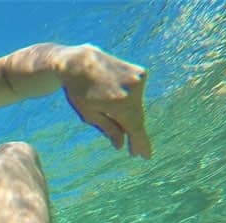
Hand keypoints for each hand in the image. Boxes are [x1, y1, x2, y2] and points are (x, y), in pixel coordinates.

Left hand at [59, 44, 152, 158]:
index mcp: (121, 104)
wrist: (78, 62)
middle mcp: (134, 90)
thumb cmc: (79, 91)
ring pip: (137, 106)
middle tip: (135, 152)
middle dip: (134, 135)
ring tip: (118, 121)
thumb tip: (121, 145)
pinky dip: (130, 102)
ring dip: (130, 116)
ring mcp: (139, 79)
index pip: (135, 128)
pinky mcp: (140, 72)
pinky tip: (117, 102)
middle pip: (137, 118)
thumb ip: (109, 129)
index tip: (147, 156)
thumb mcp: (90, 115)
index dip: (141, 144)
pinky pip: (137, 94)